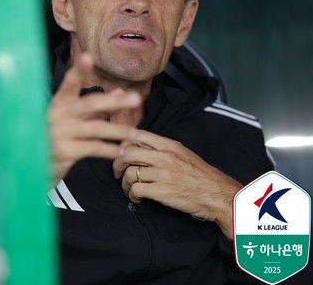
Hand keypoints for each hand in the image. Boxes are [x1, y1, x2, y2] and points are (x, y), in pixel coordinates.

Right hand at [48, 53, 140, 183]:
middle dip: (114, 102)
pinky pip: (93, 148)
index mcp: (58, 103)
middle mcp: (57, 115)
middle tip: (136, 99)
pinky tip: (120, 151)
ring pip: (96, 128)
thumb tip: (120, 93)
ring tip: (135, 133)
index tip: (87, 56)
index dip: (79, 70)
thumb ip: (95, 106)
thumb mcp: (72, 118)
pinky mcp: (65, 151)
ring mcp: (60, 133)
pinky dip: (109, 150)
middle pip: (90, 104)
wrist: (34, 165)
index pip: (69, 84)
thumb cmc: (56, 136)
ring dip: (118, 131)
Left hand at [113, 130, 241, 239]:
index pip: (137, 135)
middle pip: (127, 153)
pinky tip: (137, 198)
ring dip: (124, 183)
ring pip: (129, 173)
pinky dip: (132, 195)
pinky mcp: (162, 191)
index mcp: (169, 145)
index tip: (120, 153)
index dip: (123, 144)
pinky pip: (135, 190)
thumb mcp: (183, 154)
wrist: (218, 195)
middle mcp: (165, 156)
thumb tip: (140, 147)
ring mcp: (163, 173)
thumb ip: (162, 148)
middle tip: (117, 172)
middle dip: (116, 163)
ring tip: (129, 189)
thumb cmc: (201, 176)